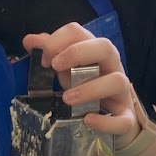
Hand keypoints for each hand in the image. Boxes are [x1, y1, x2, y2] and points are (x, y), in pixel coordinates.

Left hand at [22, 23, 140, 149]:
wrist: (112, 122)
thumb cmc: (88, 91)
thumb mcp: (69, 71)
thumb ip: (51, 55)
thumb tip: (29, 40)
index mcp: (96, 54)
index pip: (80, 33)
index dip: (59, 41)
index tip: (44, 59)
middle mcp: (112, 68)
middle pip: (106, 47)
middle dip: (78, 53)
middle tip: (55, 67)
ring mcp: (122, 93)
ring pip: (118, 81)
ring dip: (91, 89)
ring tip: (67, 98)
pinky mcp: (126, 118)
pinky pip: (123, 120)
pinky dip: (105, 122)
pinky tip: (88, 121)